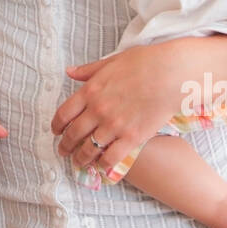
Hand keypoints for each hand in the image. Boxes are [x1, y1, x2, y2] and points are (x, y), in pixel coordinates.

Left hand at [54, 42, 187, 179]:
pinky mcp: (131, 138)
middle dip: (65, 146)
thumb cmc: (144, 63)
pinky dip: (102, 164)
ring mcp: (114, 125)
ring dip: (80, 158)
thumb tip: (70, 72)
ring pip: (89, 149)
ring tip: (79, 162)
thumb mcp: (111, 62)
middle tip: (63, 151)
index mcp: (90, 91)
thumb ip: (89, 70)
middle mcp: (98, 110)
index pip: (64, 114)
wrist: (170, 74)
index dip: (56, 126)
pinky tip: (101, 166)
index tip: (56, 132)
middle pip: (73, 134)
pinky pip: (110, 157)